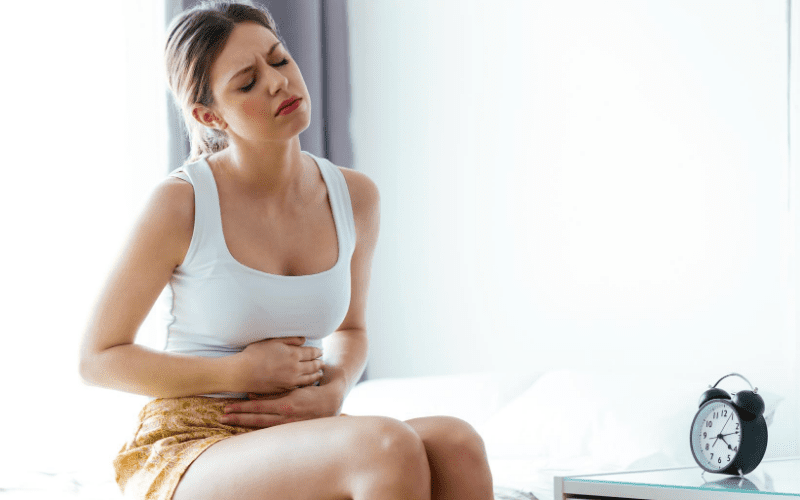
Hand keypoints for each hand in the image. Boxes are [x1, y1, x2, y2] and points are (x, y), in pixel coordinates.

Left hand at [219, 380, 343, 427]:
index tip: (227, 407)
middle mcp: (285, 417)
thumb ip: (274, 391)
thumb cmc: (312, 391)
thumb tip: (251, 395)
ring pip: (260, 426)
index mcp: (286, 404)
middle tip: (222, 417)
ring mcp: (287, 426)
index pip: (258, 407)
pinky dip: (256, 429)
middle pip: (255, 419)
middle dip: (238, 418)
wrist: (331, 402)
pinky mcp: (290, 429)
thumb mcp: (294, 387)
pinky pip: (269, 430)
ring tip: (230, 422)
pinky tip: (246, 428)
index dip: (241, 408)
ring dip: (244, 424)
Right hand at [231, 336, 322, 393]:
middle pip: (313, 366)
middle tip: (322, 362)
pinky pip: (300, 387)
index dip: (317, 352)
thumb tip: (304, 340)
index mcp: (294, 354)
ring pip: (309, 378)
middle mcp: (295, 368)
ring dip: (316, 375)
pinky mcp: (285, 389)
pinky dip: (307, 384)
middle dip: (319, 363)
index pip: (311, 353)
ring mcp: (291, 381)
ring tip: (320, 373)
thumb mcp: (273, 341)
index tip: (320, 351)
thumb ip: (290, 340)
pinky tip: (307, 382)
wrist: (242, 373)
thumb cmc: (255, 354)